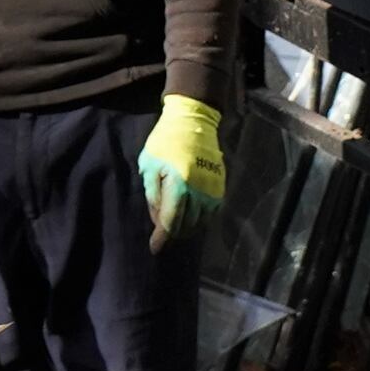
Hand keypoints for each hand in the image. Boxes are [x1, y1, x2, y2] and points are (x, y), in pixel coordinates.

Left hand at [140, 96, 225, 250]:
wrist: (194, 121)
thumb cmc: (165, 141)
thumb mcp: (149, 165)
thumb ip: (153, 195)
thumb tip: (158, 220)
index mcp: (179, 185)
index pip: (170, 221)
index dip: (161, 238)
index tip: (155, 249)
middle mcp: (199, 191)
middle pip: (186, 224)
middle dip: (172, 232)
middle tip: (161, 233)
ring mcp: (212, 189)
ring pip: (200, 222)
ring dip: (186, 228)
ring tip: (175, 226)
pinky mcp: (220, 186)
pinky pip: (210, 212)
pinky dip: (199, 219)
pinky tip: (189, 216)